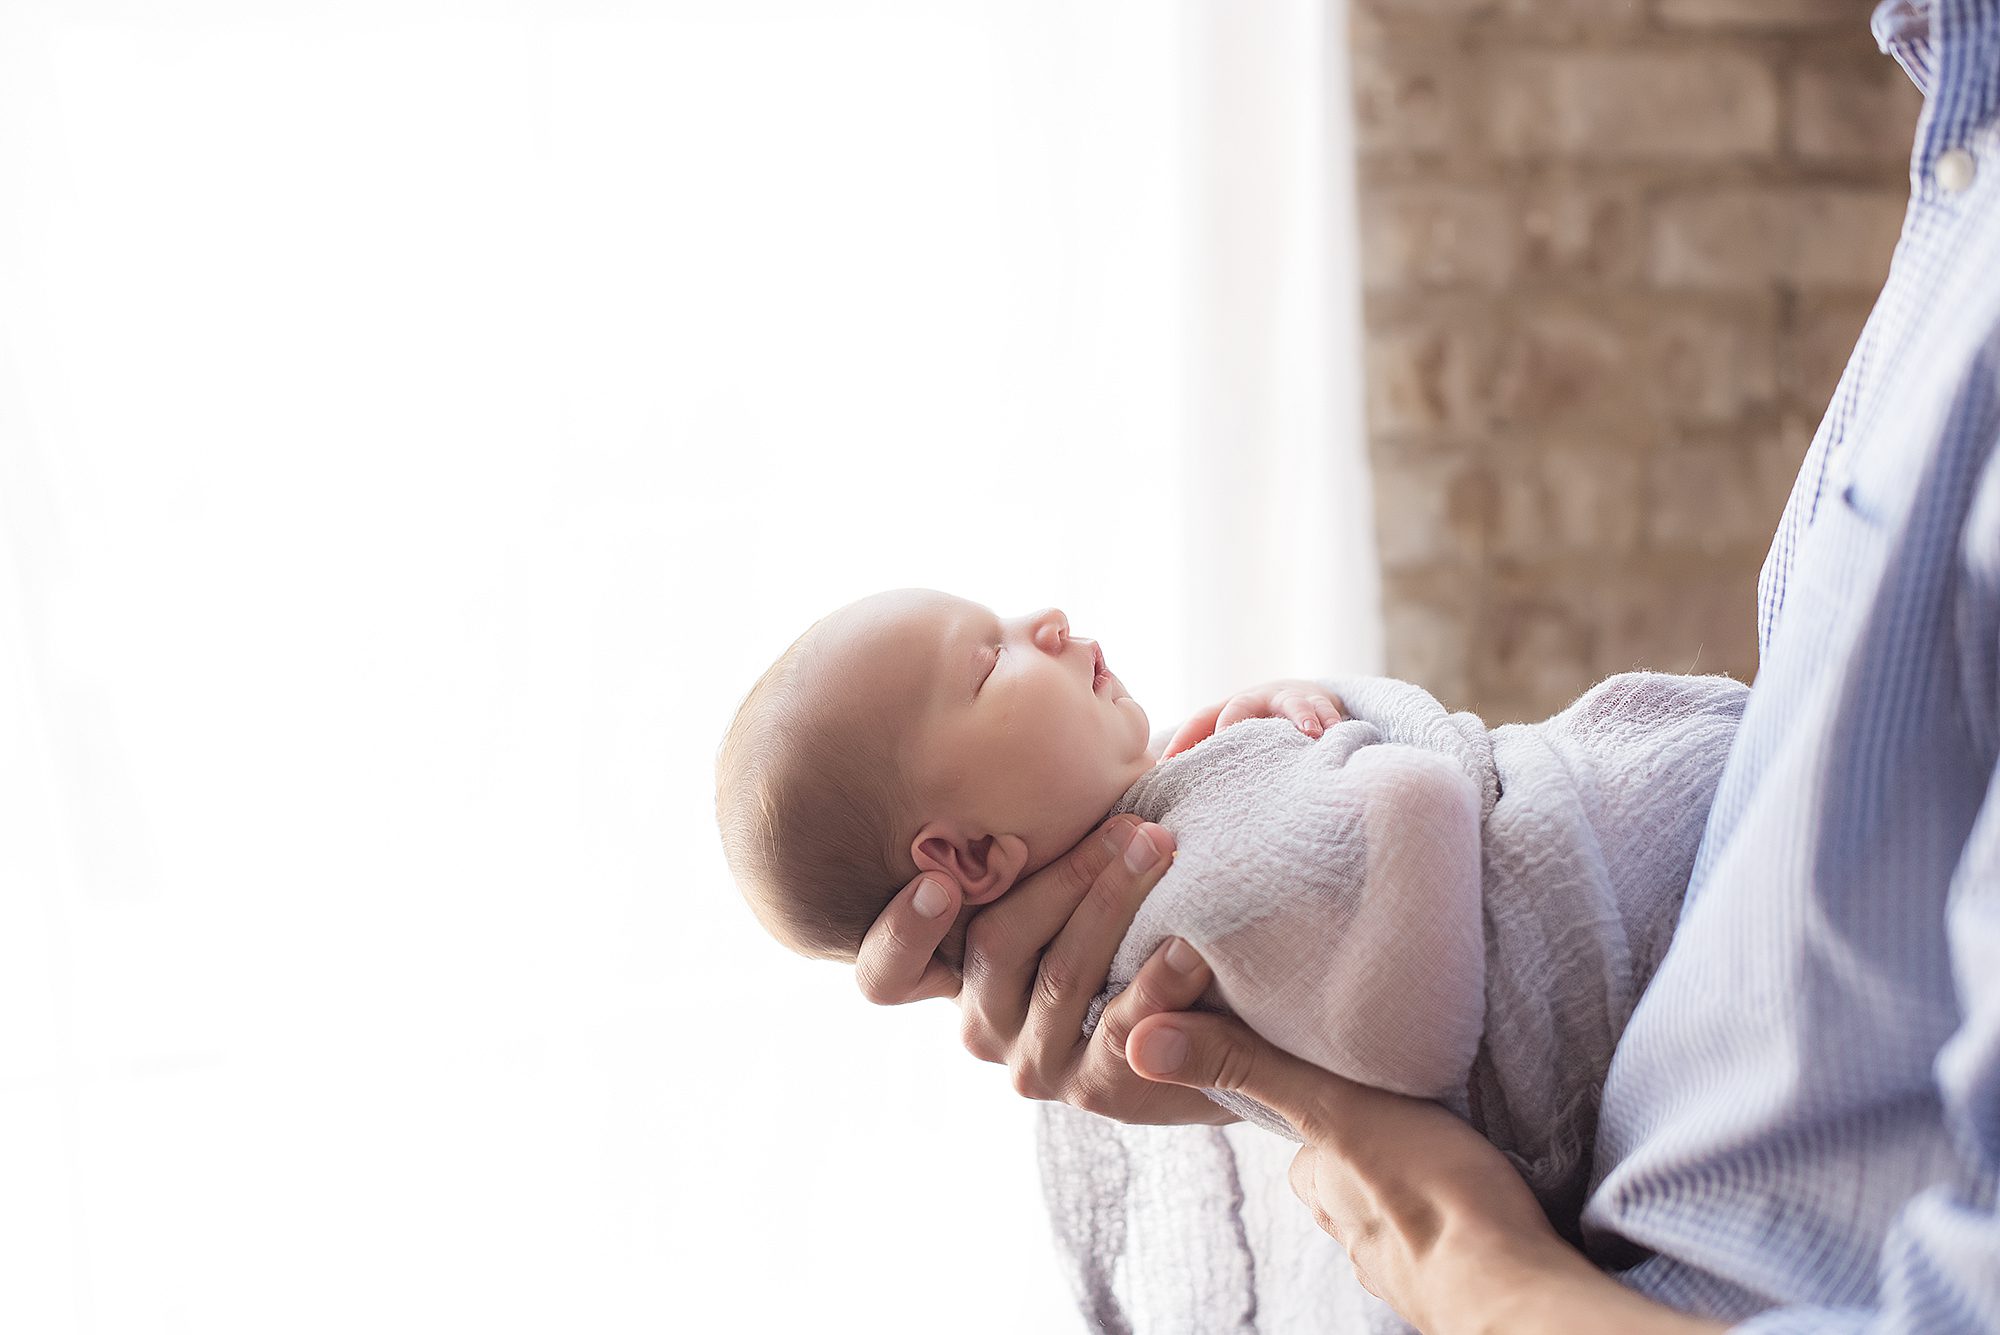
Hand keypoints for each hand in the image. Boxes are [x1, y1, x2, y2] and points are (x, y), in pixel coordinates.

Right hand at [856, 813, 1233, 1125]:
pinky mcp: (1097, 1094)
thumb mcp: (1070, 867)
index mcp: (956, 969)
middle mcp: (982, 1023)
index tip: (938, 883)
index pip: (888, 975)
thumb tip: (1043, 704)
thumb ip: (1036, 824)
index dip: (902, 933)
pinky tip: (1193, 944)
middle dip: (1065, 877)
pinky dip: (1158, 980)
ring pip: (1062, 979)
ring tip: (1161, 849)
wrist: (1206, 1015)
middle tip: (1130, 824)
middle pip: (995, 948)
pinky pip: (1123, 1032)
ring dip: (1114, 903)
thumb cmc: (1126, 909)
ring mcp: (1036, 1062)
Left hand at [1123, 990, 1724, 1334]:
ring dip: (1408, 1187)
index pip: (1302, 1139)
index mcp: (1321, 1185)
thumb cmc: (1431, 1198)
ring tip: (1440, 1155)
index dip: (1319, 1106)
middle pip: (1345, 1178)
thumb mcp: (1333, 1109)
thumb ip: (1247, 1067)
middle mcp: (1352, 1232)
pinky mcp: (1462, 1280)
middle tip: (1401, 1112)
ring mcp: (1406, 1265)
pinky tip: (1473, 1207)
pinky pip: (1444, 1241)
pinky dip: (1451, 1223)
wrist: (1517, 1294)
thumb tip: (1138, 1043)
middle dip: (1366, 1150)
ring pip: (1392, 1212)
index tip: (1345, 1083)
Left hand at [1162, 679, 1345, 758]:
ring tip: (1311, 733)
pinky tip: (1338, 734)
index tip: (1170, 765)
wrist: (1306, 696)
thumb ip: (1206, 758)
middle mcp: (1259, 701)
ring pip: (1293, 703)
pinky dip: (1332, 722)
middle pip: (1240, 705)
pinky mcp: (1323, 705)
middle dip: (1235, 721)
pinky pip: (1329, 711)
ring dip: (1301, 716)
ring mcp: (1292, 700)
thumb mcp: (1236, 736)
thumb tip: (1169, 790)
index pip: (1201, 720)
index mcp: (1231, 709)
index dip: (1185, 740)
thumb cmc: (1260, 728)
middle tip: (1228, 736)